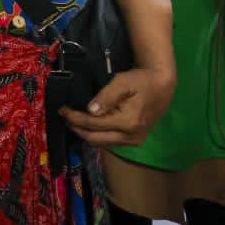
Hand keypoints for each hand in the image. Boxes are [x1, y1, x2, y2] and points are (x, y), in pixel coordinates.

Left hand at [59, 68, 175, 148]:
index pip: (94, 124)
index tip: (62, 109)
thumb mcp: (122, 82)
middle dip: (77, 129)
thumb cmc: (141, 81)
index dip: (75, 118)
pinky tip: (87, 126)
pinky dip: (96, 135)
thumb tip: (90, 111)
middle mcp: (131, 137)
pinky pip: (110, 142)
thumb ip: (106, 97)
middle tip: (64, 117)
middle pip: (96, 139)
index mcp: (128, 122)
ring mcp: (133, 141)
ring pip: (102, 143)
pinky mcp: (134, 141)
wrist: (162, 87)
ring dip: (85, 134)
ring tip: (72, 121)